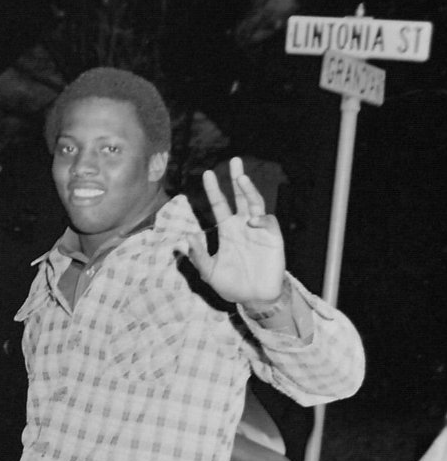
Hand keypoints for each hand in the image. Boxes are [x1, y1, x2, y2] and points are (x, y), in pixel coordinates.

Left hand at [187, 157, 285, 304]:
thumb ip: (199, 256)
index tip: (207, 174)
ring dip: (249, 191)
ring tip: (241, 178)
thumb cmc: (232, 285)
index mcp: (228, 230)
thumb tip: (187, 237)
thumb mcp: (209, 272)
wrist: (254, 299)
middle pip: (240, 196)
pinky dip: (260, 218)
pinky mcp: (273, 238)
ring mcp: (259, 230)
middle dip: (237, 179)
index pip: (220, 204)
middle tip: (234, 161)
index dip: (214, 190)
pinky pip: (268, 222)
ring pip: (255, 203)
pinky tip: (251, 220)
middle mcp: (243, 225)